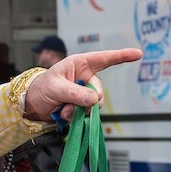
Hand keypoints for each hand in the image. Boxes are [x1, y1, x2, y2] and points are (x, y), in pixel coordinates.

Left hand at [22, 47, 143, 120]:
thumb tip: (94, 100)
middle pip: (98, 91)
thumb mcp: (55, 88)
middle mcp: (85, 77)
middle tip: (70, 104)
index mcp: (80, 64)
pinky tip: (63, 114)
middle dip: (87, 101)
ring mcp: (84, 93)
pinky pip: (86, 115)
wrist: (32, 105)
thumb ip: (74, 93)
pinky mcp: (81, 107)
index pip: (104, 59)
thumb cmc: (41, 88)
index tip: (138, 53)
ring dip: (78, 111)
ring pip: (93, 106)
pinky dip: (74, 117)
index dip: (122, 56)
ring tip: (62, 109)